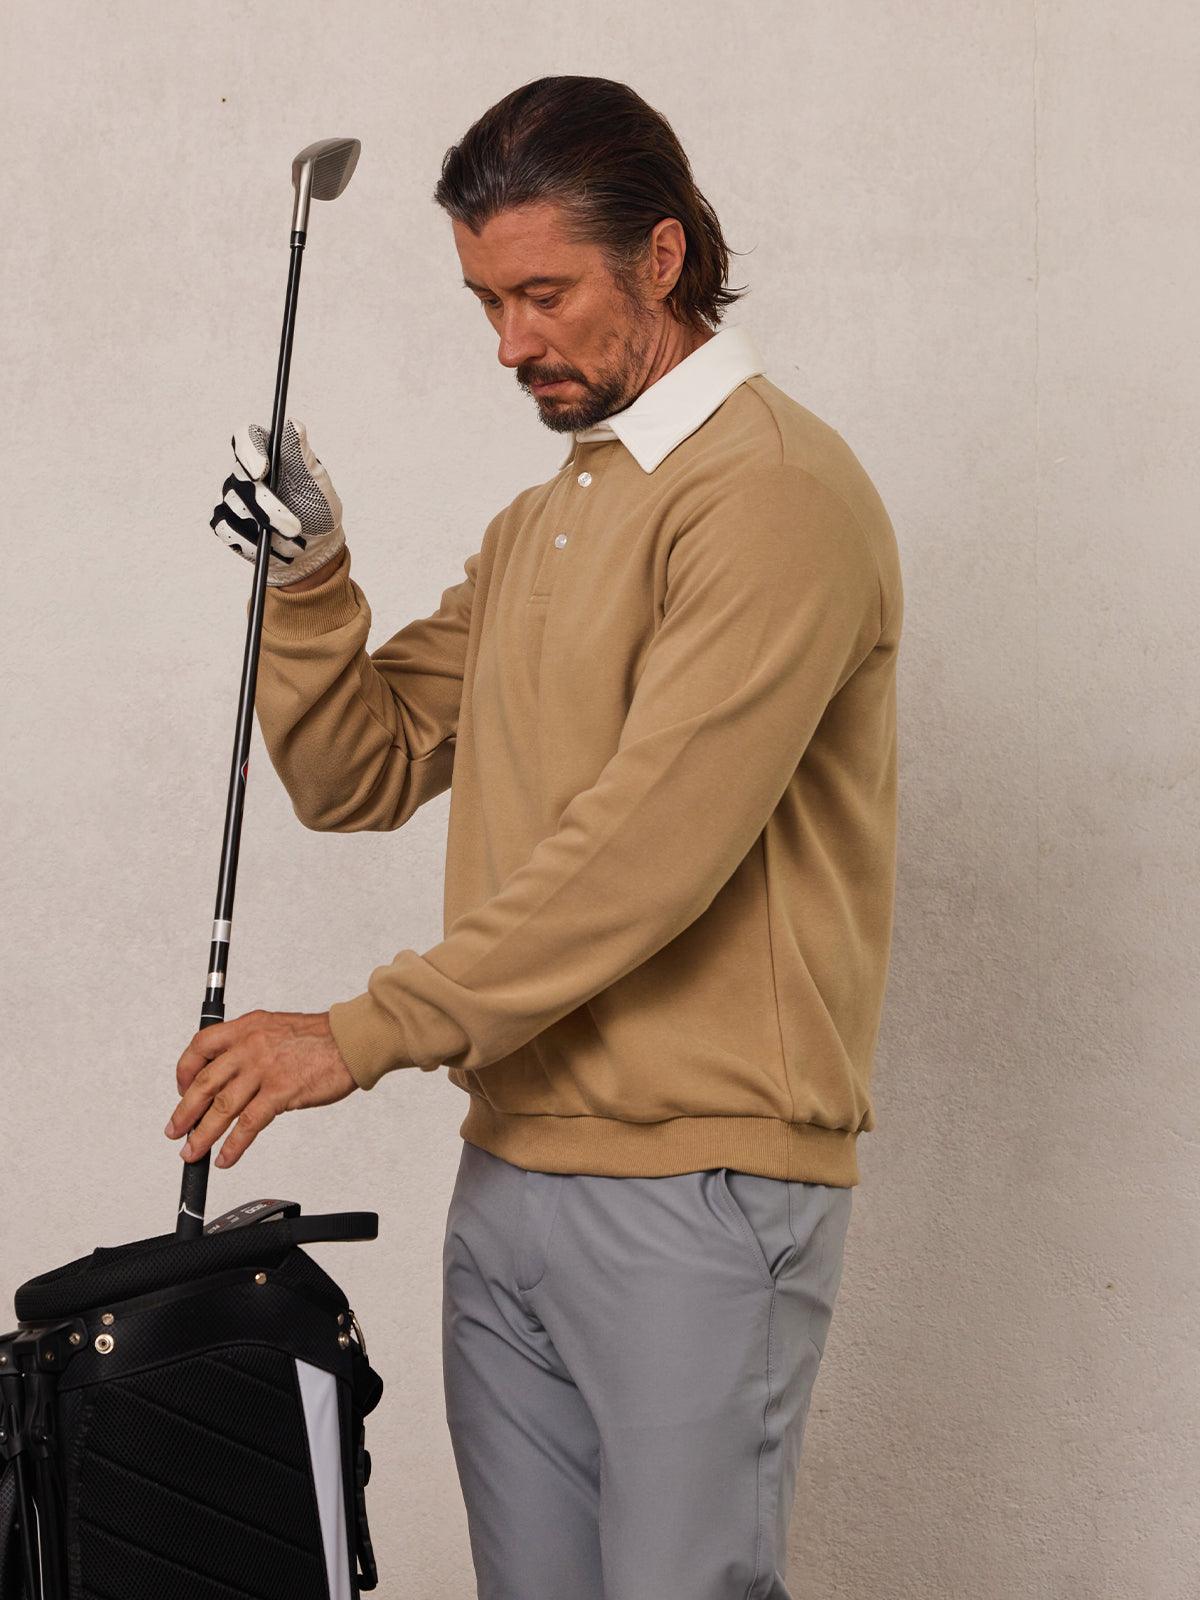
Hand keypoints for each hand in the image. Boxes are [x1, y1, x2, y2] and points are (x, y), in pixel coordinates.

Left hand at [165, 1009, 357, 1169]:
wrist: (352, 1040)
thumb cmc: (321, 1038)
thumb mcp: (276, 1028)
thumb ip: (252, 1046)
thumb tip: (232, 1074)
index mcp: (247, 1027)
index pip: (201, 1046)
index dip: (185, 1071)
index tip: (182, 1090)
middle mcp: (250, 1045)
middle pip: (204, 1082)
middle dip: (185, 1112)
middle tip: (175, 1131)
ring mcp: (264, 1070)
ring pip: (222, 1107)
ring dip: (203, 1134)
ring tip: (192, 1151)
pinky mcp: (281, 1092)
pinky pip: (249, 1124)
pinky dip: (234, 1145)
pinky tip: (226, 1157)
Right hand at [209, 417, 346, 585]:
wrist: (313, 550)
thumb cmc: (318, 509)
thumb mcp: (316, 482)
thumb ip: (301, 455)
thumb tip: (292, 424)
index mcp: (268, 452)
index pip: (246, 438)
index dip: (249, 452)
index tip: (262, 473)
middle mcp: (245, 471)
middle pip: (240, 478)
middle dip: (269, 508)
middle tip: (294, 528)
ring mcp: (232, 497)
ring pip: (233, 507)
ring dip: (266, 531)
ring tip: (294, 543)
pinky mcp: (225, 523)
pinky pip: (227, 530)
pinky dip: (252, 544)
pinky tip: (271, 550)